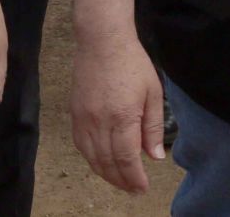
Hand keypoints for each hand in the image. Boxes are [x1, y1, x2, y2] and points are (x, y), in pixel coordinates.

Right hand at [71, 28, 167, 193]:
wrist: (102, 41)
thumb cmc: (132, 63)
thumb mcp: (153, 92)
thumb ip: (152, 127)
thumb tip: (155, 156)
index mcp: (123, 117)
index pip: (127, 159)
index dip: (135, 178)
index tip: (143, 188)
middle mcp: (100, 122)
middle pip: (108, 163)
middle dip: (122, 181)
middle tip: (133, 189)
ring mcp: (84, 119)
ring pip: (92, 158)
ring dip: (106, 174)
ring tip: (119, 181)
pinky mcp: (74, 113)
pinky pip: (80, 145)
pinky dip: (91, 159)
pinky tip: (101, 162)